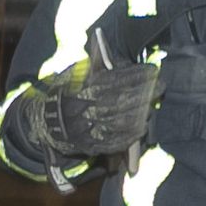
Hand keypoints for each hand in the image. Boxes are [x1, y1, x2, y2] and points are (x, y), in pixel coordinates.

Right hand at [11, 55, 159, 168]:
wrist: (44, 121)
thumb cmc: (64, 93)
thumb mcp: (73, 74)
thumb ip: (94, 66)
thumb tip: (120, 59)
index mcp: (78, 89)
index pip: (113, 80)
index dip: (135, 75)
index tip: (153, 70)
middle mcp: (81, 110)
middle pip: (120, 101)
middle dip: (144, 94)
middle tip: (162, 86)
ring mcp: (84, 130)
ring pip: (118, 123)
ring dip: (140, 114)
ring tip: (152, 106)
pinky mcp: (87, 146)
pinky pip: (113, 142)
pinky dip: (129, 137)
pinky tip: (141, 129)